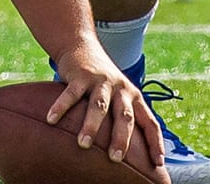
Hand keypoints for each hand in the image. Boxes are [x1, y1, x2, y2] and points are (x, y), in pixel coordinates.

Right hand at [48, 42, 164, 169]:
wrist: (82, 47)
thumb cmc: (102, 82)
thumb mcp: (118, 96)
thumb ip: (122, 120)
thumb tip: (127, 160)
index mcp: (134, 96)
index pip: (149, 121)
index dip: (155, 141)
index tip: (158, 162)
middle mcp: (120, 88)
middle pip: (124, 115)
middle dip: (121, 138)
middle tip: (116, 158)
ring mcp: (100, 81)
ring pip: (99, 105)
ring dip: (91, 125)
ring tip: (83, 144)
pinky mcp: (80, 75)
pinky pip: (71, 94)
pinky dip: (61, 107)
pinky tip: (51, 120)